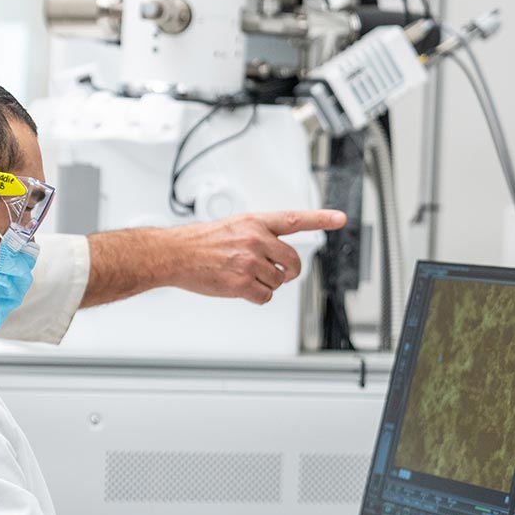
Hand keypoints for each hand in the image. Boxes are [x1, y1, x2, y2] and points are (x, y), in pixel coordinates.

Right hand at [165, 210, 347, 304]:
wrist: (174, 254)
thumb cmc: (198, 242)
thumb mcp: (232, 226)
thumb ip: (257, 235)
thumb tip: (274, 253)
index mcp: (254, 222)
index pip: (294, 219)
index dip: (320, 219)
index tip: (340, 218)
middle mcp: (255, 239)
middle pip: (292, 261)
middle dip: (288, 271)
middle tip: (276, 273)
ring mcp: (249, 261)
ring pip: (278, 282)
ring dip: (266, 284)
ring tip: (244, 276)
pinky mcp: (241, 282)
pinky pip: (264, 296)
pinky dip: (256, 296)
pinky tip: (240, 288)